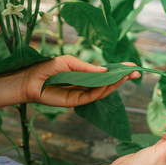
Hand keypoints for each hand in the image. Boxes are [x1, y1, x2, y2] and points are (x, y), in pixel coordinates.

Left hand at [20, 55, 139, 106]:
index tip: (133, 66)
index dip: (120, 70)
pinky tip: (108, 83)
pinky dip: (102, 90)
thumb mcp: (68, 62)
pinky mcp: (76, 102)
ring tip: (125, 76)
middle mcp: (86, 85)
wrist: (29, 81)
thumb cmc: (46, 68)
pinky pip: (92, 97)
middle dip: (123, 78)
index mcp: (86, 74)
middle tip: (135, 72)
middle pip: (109, 83)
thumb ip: (87, 67)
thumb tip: (105, 70)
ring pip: (103, 91)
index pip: (106, 73)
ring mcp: (82, 94)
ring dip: (115, 84)